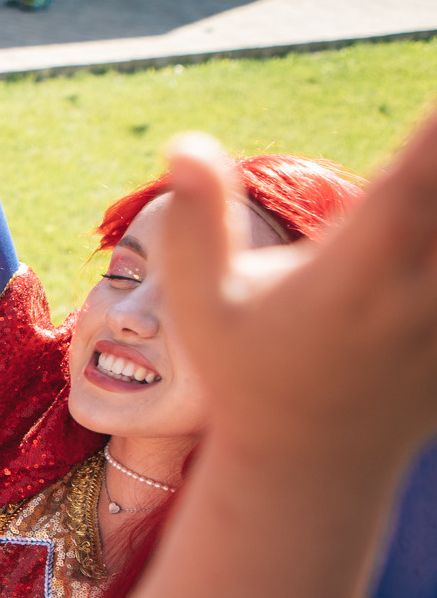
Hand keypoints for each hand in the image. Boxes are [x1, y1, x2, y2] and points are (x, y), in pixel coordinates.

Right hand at [162, 115, 436, 471]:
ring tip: (434, 165)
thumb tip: (185, 144)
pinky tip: (433, 241)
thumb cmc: (244, 368)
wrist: (311, 461)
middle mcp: (418, 296)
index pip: (413, 185)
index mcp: (352, 277)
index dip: (436, 137)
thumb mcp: (199, 304)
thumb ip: (195, 222)